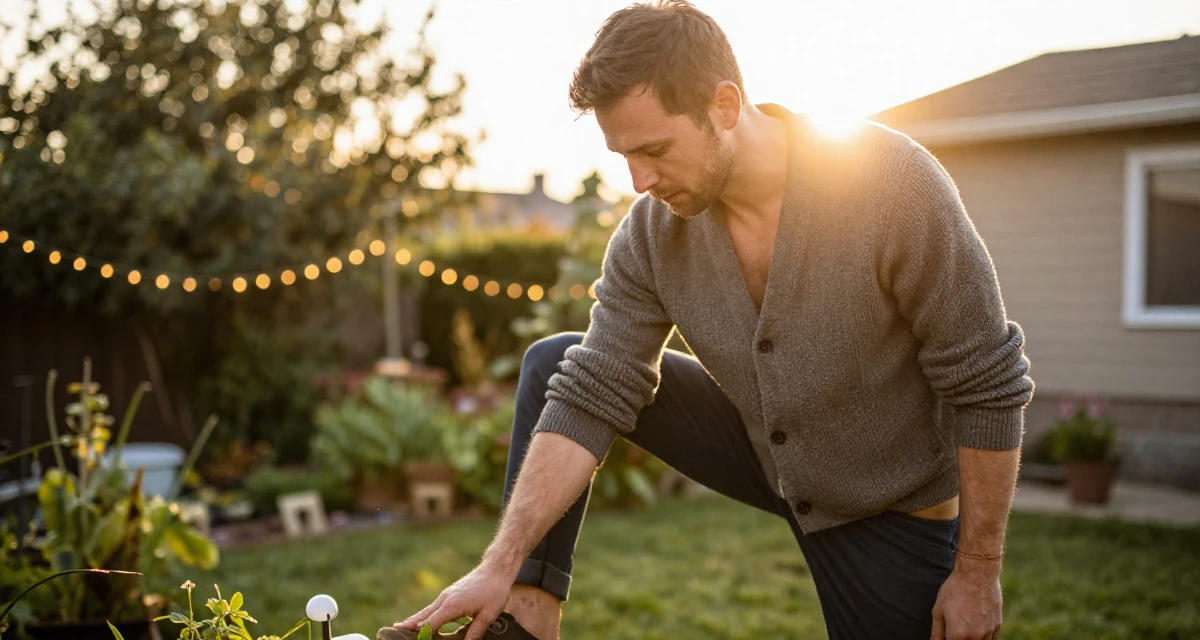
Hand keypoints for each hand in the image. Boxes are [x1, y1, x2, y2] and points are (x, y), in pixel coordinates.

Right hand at [395, 563, 514, 639]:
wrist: (495, 570)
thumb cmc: (493, 591)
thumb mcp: (488, 615)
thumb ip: (475, 632)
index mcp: (452, 605)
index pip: (431, 623)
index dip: (421, 634)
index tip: (410, 639)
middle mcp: (445, 599)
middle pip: (423, 615)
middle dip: (409, 625)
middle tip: (393, 630)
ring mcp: (446, 595)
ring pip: (427, 610)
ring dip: (414, 619)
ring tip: (400, 626)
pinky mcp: (450, 594)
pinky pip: (433, 606)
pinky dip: (424, 614)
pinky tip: (420, 619)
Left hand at [930, 560, 1002, 639]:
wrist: (977, 574)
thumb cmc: (955, 589)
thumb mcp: (939, 610)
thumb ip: (936, 631)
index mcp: (958, 635)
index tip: (946, 635)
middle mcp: (975, 637)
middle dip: (959, 639)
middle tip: (955, 629)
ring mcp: (988, 632)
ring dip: (971, 639)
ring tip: (965, 627)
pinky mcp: (997, 626)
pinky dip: (983, 638)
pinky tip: (975, 629)